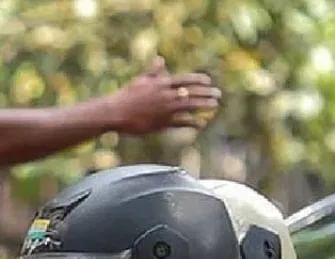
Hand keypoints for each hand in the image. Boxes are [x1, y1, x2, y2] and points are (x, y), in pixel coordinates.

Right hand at [105, 57, 220, 134]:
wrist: (115, 112)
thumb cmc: (126, 96)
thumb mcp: (141, 81)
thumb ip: (154, 72)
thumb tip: (160, 59)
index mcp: (161, 83)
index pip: (185, 79)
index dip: (198, 80)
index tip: (208, 80)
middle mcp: (166, 95)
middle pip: (191, 92)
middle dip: (206, 92)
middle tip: (218, 93)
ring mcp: (165, 109)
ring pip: (190, 106)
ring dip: (204, 105)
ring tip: (215, 105)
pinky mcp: (162, 122)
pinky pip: (181, 122)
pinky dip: (192, 122)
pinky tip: (201, 123)